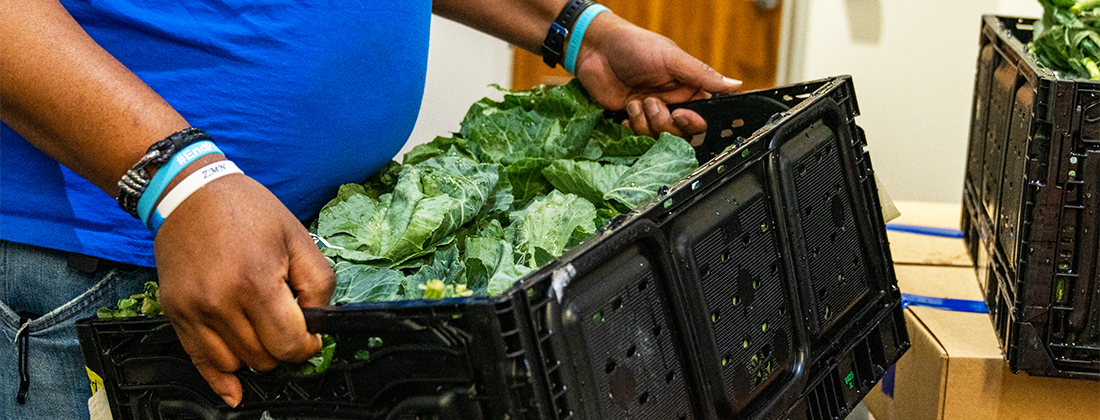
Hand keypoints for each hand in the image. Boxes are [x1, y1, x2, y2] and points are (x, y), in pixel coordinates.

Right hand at [153, 169, 334, 406]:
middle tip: (285, 323)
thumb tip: (320, 322)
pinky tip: (235, 390)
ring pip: (236, 364)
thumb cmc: (248, 211)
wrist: (189, 193)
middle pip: (264, 358)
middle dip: (283, 347)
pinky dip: (220, 380)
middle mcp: (221, 302)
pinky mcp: (175, 314)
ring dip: (255, 354)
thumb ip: (319, 283)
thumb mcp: (298, 237)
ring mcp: (194, 311)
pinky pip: (200, 362)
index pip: (290, 343)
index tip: (311, 334)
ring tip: (259, 326)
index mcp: (256, 282)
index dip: (308, 344)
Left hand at [572, 12, 741, 137]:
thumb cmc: (634, 46)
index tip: (681, 115)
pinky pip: (637, 137)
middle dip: (664, 122)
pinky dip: (631, 127)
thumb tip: (736, 85)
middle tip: (650, 102)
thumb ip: (701, 75)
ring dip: (645, 122)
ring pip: (658, 137)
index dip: (693, 122)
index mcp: (687, 89)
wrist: (596, 51)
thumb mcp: (671, 58)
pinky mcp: (631, 120)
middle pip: (680, 133)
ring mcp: (650, 113)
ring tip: (635, 101)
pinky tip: (625, 111)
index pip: (701, 116)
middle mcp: (671, 103)